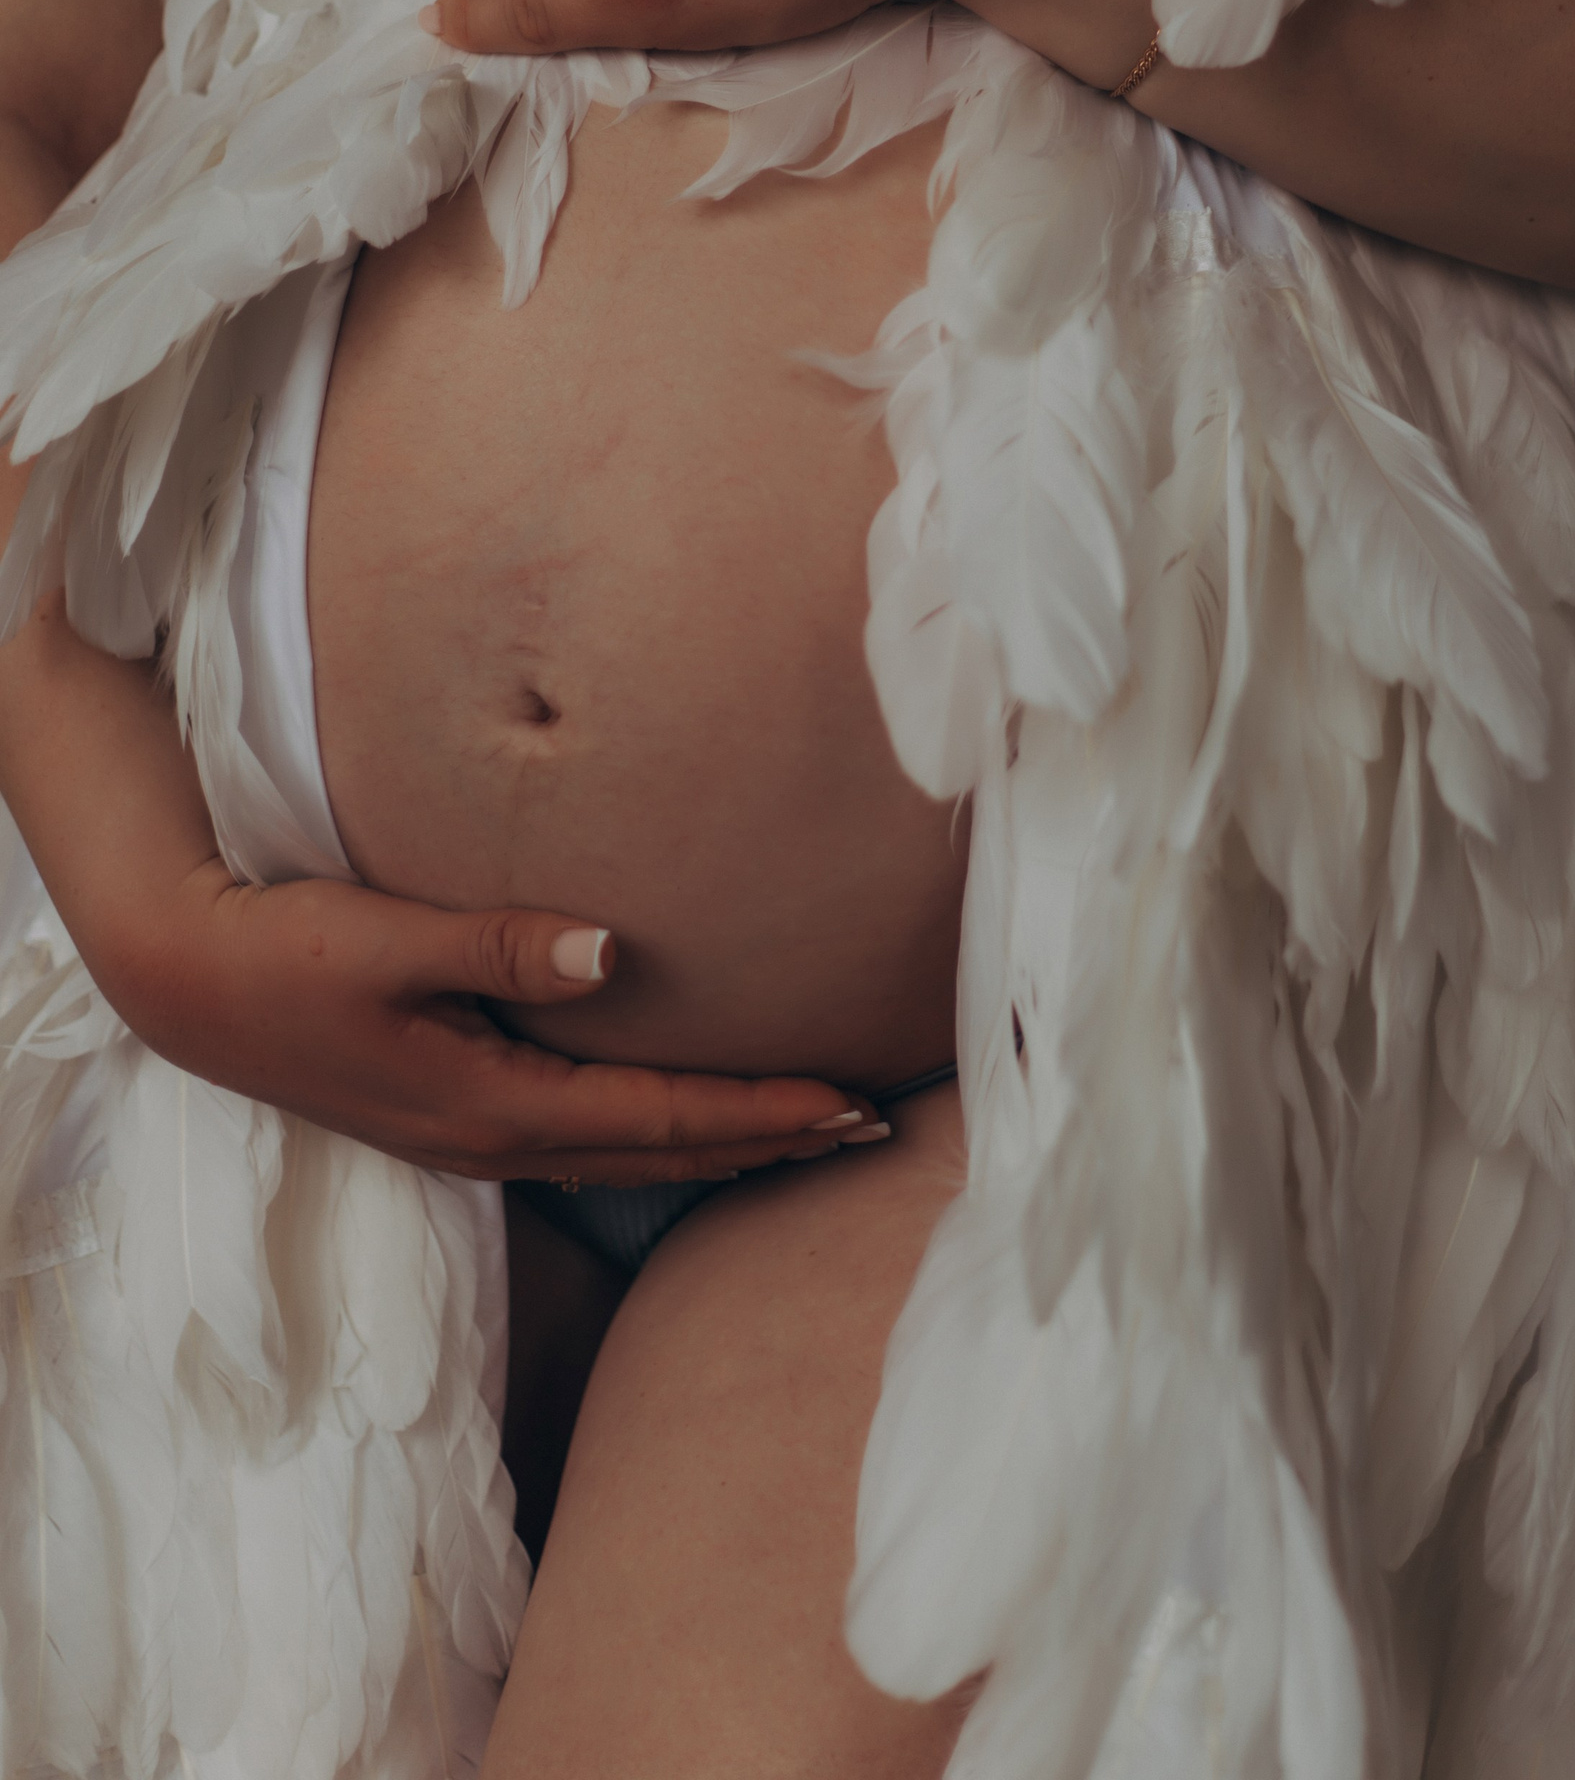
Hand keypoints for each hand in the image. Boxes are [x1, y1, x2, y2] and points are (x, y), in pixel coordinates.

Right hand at [116, 860, 879, 1185]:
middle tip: (870, 1126)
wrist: (188, 983)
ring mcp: (472, 1136)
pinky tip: (686, 1122)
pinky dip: (661, 1136)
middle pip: (664, 1153)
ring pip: (629, 1154)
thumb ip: (500, 944)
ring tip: (807, 1131)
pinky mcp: (454, 1112)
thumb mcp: (388, 937)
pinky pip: (589, 1140)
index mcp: (492, 1102)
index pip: (662, 1116)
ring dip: (724, 1145)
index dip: (762, 1110)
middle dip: (771, 1140)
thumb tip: (612, 949)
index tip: (849, 1099)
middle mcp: (494, 1136)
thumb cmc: (285, 951)